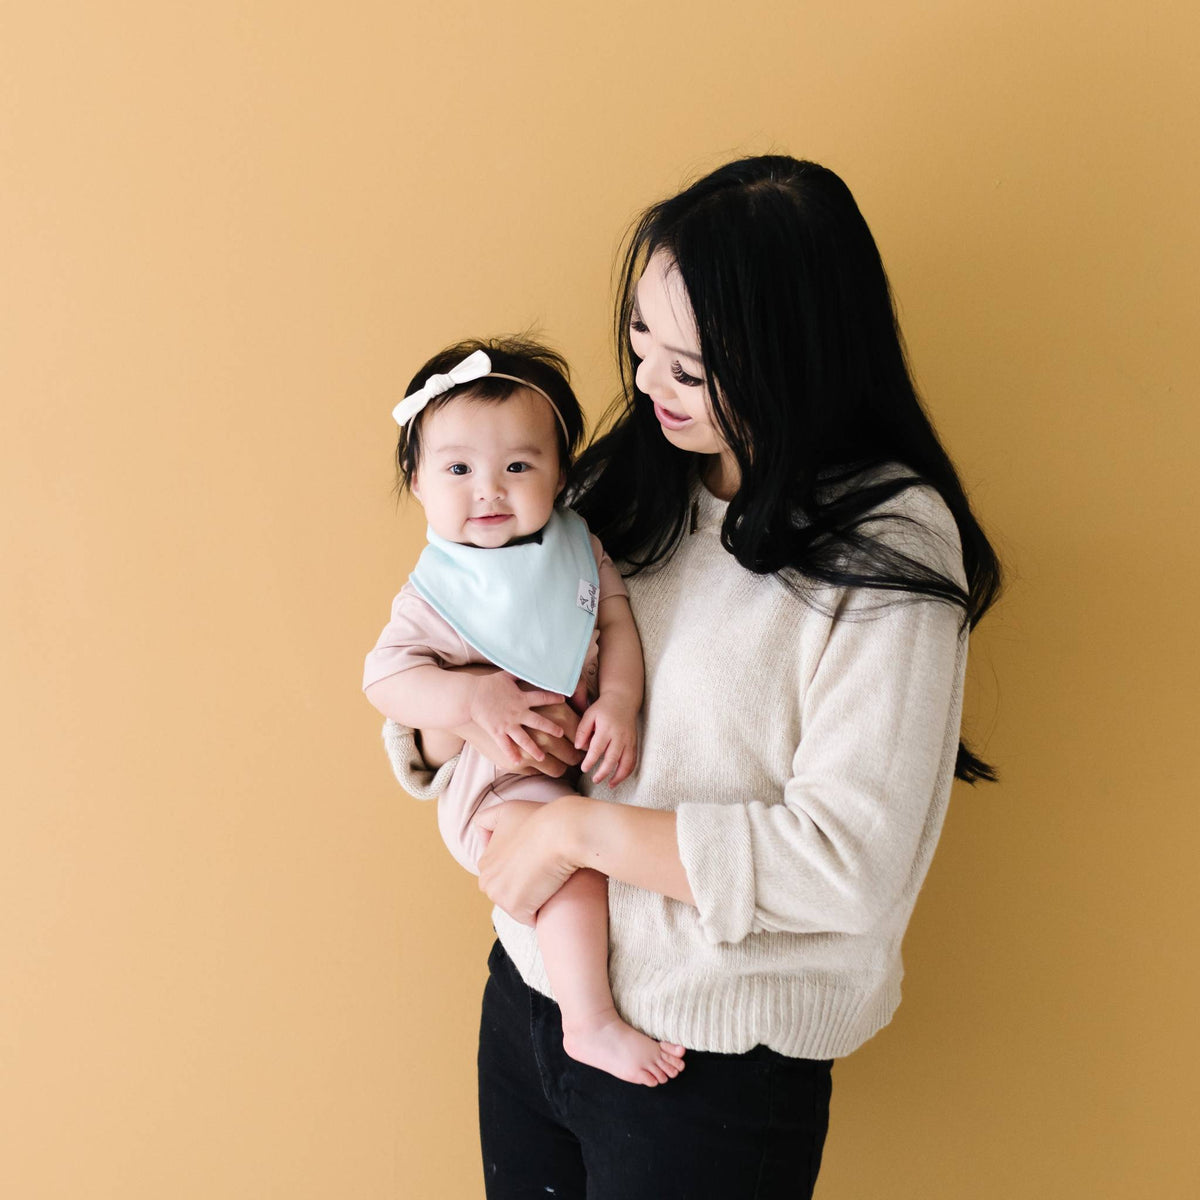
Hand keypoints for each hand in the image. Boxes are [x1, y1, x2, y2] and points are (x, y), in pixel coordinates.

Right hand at [468, 673, 564, 767]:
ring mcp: (508, 724)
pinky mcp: (497, 732)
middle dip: (552, 728)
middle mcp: (518, 712)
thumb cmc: (487, 684)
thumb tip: (528, 665)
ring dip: (534, 749)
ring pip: (525, 739)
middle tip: (561, 734)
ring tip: (542, 758)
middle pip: (539, 722)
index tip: (564, 699)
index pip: (542, 697)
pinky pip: (506, 746)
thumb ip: (518, 673)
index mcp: (521, 698)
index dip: (554, 697)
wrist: (470, 696)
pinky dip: (511, 754)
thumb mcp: (505, 675)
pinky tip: (518, 762)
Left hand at [475, 798, 579, 925]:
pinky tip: (551, 889)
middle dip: (525, 885)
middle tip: (543, 867)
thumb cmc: (540, 819)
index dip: (523, 868)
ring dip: (534, 897)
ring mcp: (499, 896)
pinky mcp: (516, 908)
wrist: (563, 832)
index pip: (505, 876)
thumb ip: (487, 821)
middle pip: (510, 893)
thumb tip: (482, 839)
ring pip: (519, 905)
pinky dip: (542, 908)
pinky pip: (530, 917)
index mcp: (484, 863)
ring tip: (548, 876)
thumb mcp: (507, 811)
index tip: (535, 858)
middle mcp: (486, 881)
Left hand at [575, 695, 638, 785]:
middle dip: (604, 772)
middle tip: (594, 780)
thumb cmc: (603, 708)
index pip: (597, 748)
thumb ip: (582, 731)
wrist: (623, 699)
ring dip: (619, 776)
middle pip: (613, 758)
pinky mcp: (634, 743)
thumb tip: (579, 748)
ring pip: (626, 763)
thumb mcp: (589, 714)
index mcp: (607, 728)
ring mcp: (629, 741)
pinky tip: (619, 778)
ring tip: (610, 785)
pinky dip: (627, 772)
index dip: (590, 761)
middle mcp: (620, 736)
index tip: (584, 768)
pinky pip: (633, 761)